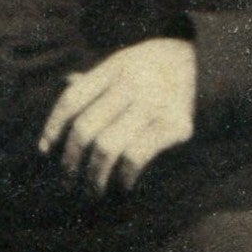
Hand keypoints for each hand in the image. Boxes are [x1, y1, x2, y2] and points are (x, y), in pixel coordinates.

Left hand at [39, 38, 195, 195]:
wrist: (207, 62)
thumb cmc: (157, 66)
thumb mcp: (126, 61)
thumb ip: (98, 77)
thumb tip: (65, 83)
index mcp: (114, 67)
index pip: (72, 99)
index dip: (53, 126)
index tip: (44, 150)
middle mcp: (131, 84)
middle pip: (85, 128)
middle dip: (71, 160)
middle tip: (68, 181)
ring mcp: (154, 104)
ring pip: (106, 146)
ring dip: (93, 176)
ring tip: (91, 191)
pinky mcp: (176, 125)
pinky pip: (137, 156)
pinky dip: (124, 176)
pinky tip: (122, 186)